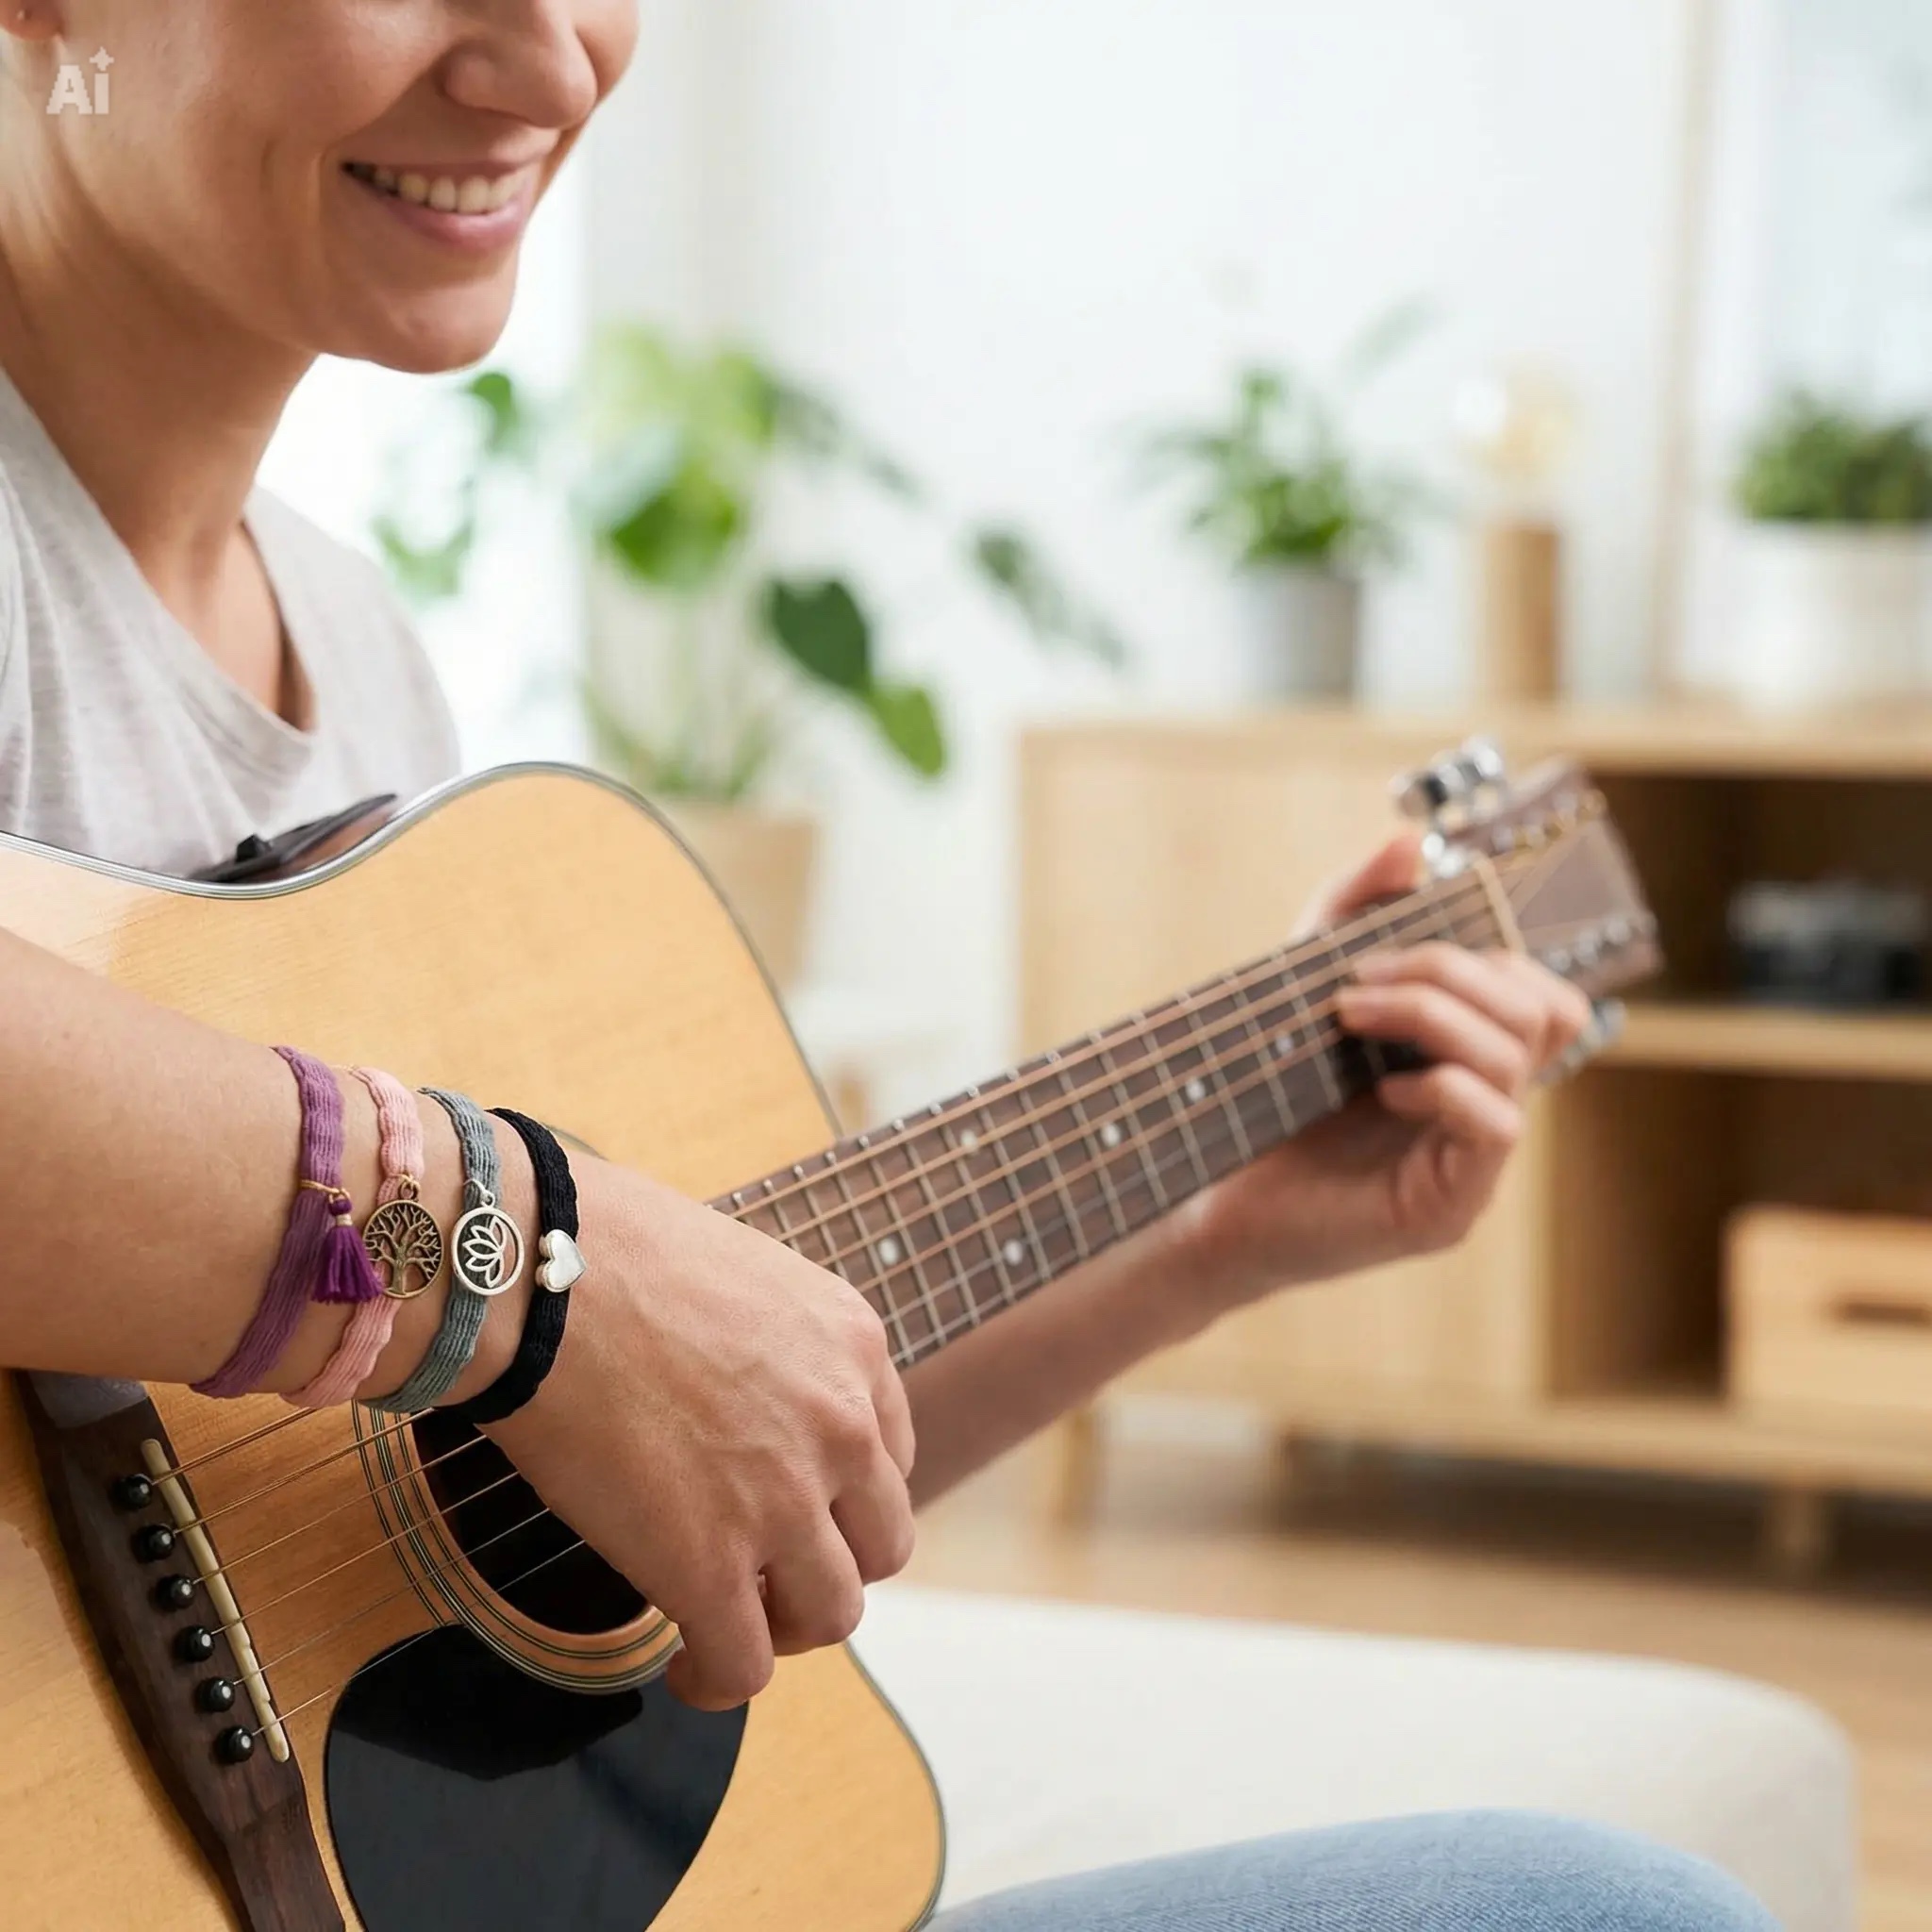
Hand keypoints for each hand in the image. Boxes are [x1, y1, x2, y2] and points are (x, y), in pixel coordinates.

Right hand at [484, 1163, 915, 1710]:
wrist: (534, 1274)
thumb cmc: (601, 1250)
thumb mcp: (737, 1275)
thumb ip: (764, 1342)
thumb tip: (727, 1380)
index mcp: (854, 1346)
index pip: (889, 1454)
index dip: (844, 1496)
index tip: (799, 1509)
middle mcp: (842, 1425)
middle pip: (882, 1543)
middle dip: (829, 1566)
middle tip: (768, 1572)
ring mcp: (786, 1500)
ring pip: (831, 1614)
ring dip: (782, 1629)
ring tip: (728, 1623)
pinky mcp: (709, 1566)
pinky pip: (743, 1664)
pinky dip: (717, 1681)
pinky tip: (682, 1670)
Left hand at [1173, 833, 1590, 1312]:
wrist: (1206, 1192)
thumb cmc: (1260, 1092)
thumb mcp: (1302, 980)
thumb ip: (1352, 908)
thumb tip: (1409, 842)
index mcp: (1468, 1058)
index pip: (1542, 992)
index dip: (1484, 953)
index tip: (1384, 949)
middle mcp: (1487, 1106)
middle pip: (1543, 1010)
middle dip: (1449, 972)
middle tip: (1356, 981)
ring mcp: (1475, 1162)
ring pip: (1519, 1056)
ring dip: (1431, 1014)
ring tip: (1347, 1017)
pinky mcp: (1450, 1208)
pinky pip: (1497, 1125)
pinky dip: (1440, 1087)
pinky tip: (1380, 1089)